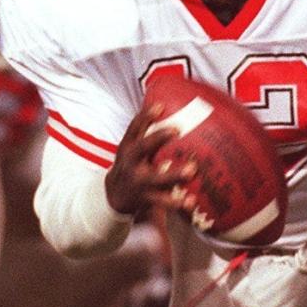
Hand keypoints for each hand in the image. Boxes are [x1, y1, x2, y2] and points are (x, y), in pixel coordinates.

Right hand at [105, 103, 196, 218]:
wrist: (114, 195)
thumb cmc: (131, 164)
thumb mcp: (132, 147)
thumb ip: (147, 130)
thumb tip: (167, 105)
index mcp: (129, 147)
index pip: (134, 128)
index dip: (145, 116)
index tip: (160, 106)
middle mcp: (131, 162)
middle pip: (142, 148)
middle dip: (158, 138)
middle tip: (176, 129)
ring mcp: (138, 181)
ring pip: (156, 178)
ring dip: (174, 175)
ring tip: (191, 170)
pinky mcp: (146, 199)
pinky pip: (162, 201)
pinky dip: (177, 201)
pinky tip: (191, 200)